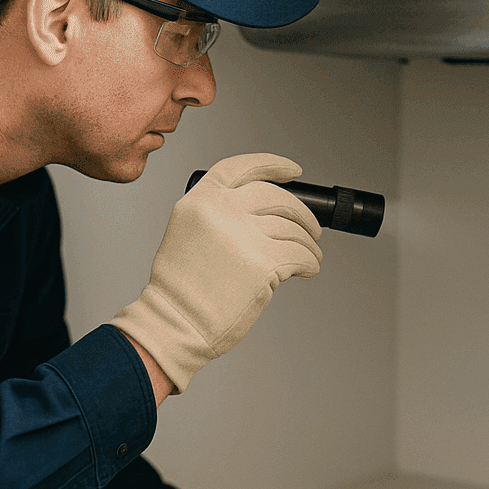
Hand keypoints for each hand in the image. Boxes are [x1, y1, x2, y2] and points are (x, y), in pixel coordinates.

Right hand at [110, 153, 322, 393]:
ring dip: (308, 242)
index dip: (272, 165)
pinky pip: (300, 255)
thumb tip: (263, 214)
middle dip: (302, 213)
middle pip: (278, 197)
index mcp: (200, 200)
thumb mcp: (187, 233)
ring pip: (293, 228)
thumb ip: (218, 214)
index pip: (242, 167)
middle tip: (311, 228)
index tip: (292, 170)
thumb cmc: (181, 290)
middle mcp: (222, 211)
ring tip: (310, 254)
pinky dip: (310, 262)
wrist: (176, 323)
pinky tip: (308, 269)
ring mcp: (244, 235)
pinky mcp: (263, 263)